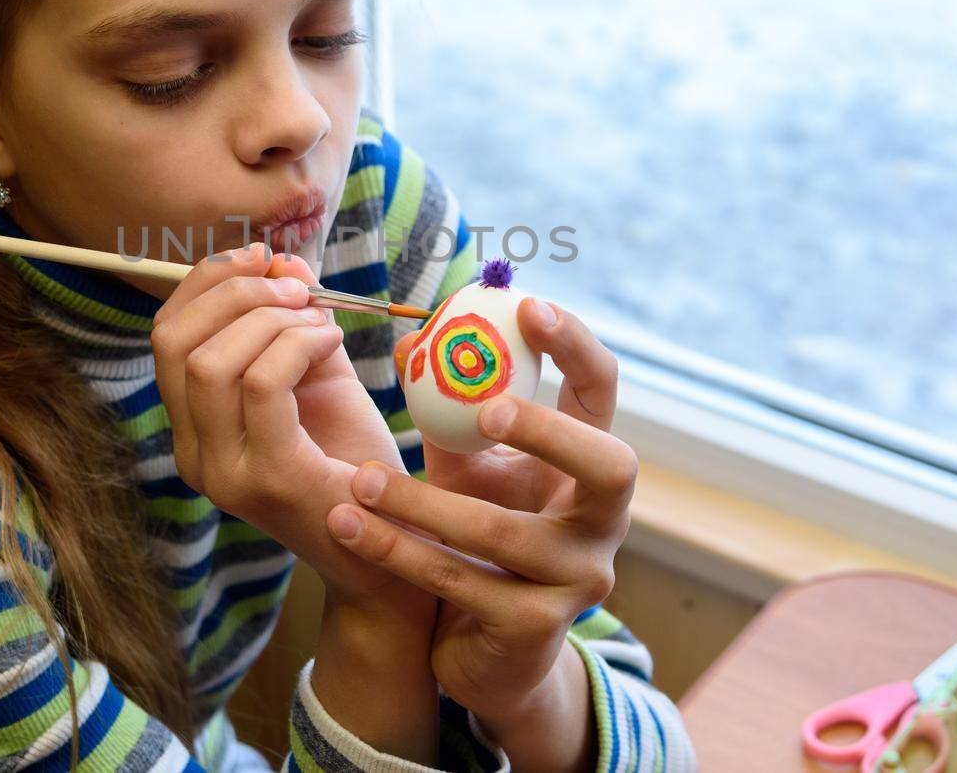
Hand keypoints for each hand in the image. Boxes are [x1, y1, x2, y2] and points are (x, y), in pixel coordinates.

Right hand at [150, 242, 437, 617]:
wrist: (397, 546)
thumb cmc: (356, 459)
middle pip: (175, 340)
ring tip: (319, 321)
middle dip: (235, 292)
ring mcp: (223, 472)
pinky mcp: (266, 477)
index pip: (166, 336)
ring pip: (212, 360)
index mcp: (193, 430)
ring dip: (271, 318)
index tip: (260, 258)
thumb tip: (278, 261)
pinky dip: (297, 343)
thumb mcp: (315, 376)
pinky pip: (262, 382)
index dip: (207, 282)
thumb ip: (292, 323)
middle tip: (295, 287)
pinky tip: (329, 343)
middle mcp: (193, 454)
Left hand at [324, 296, 633, 722]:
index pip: (602, 393)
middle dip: (548, 430)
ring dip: (423, 504)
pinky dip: (397, 551)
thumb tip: (407, 341)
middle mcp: (602, 523)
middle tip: (484, 409)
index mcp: (588, 467)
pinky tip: (348, 526)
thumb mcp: (467, 468)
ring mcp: (576, 580)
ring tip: (361, 479)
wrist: (486, 651)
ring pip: (504, 534)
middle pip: (608, 466)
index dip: (575, 347)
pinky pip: (459, 581)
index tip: (528, 306)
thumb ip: (448, 410)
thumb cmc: (477, 535)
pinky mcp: (534, 629)